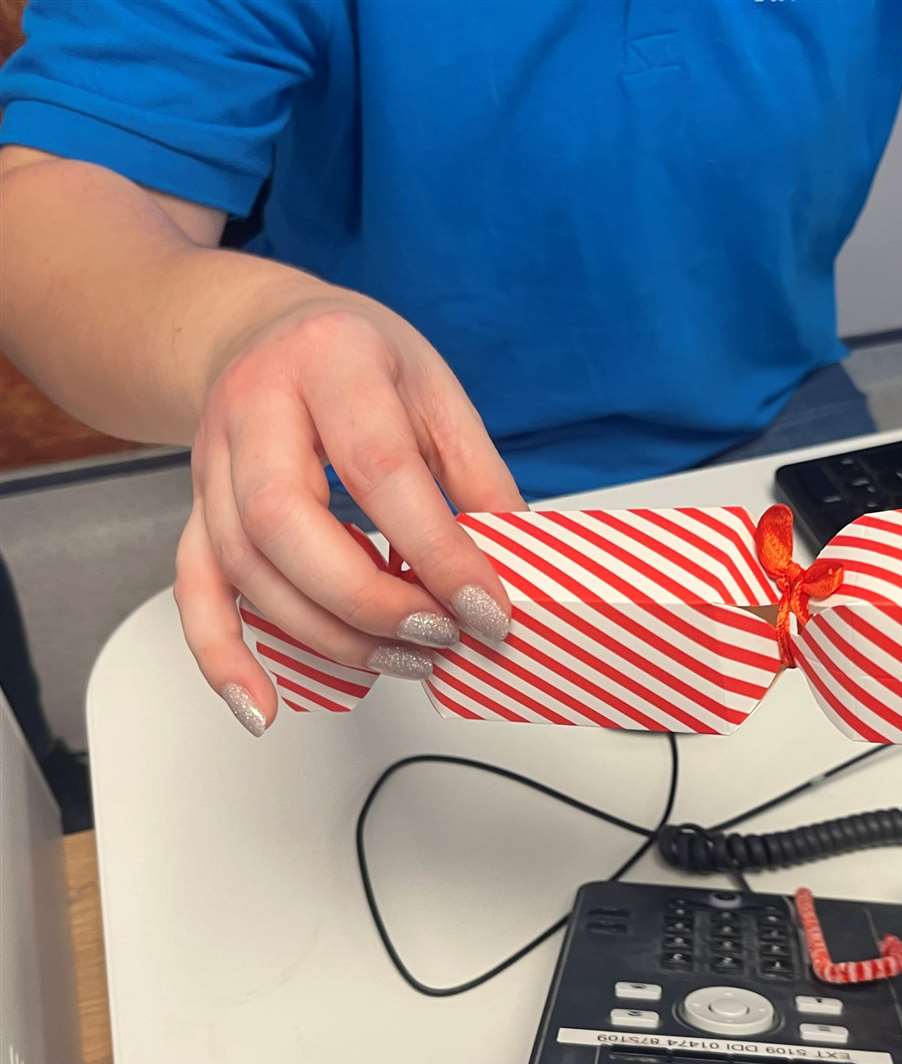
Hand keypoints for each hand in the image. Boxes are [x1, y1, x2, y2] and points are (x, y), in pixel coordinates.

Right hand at [174, 304, 526, 735]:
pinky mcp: (196, 508)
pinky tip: (265, 706)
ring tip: (405, 660)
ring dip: (326, 634)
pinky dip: (223, 657)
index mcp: (332, 361)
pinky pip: (194, 589)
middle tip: (441, 636)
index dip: (439, 551)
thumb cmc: (360, 357)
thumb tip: (517, 568)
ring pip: (245, 567)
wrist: (266, 329)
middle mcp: (255, 407)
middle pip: (285, 524)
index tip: (489, 610)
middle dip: (369, 600)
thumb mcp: (437, 390)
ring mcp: (212, 461)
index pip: (381, 470)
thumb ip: (477, 476)